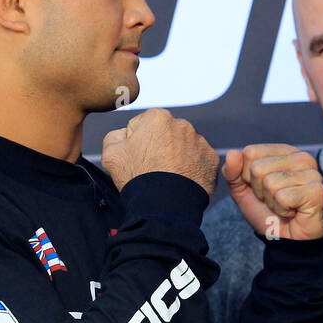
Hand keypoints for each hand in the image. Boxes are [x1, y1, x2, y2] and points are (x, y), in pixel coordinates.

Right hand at [101, 108, 220, 195]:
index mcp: (157, 118)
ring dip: (177, 156)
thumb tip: (124, 134)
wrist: (165, 205)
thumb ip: (115, 136)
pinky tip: (181, 180)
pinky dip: (192, 168)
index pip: (142, 126)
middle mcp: (182, 125)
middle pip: (165, 134)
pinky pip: (199, 160)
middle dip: (159, 147)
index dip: (136, 143)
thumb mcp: (110, 153)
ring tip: (167, 176)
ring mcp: (200, 142)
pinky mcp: (211, 159)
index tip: (138, 157)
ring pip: (183, 146)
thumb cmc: (138, 178)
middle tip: (152, 168)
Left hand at [221, 145, 322, 240]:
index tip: (263, 189)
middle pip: (258, 167)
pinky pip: (283, 198)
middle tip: (275, 200)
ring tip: (285, 207)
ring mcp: (312, 173)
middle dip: (260, 191)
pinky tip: (293, 212)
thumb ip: (232, 172)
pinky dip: (282, 211)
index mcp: (284, 151)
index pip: (250, 152)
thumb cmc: (268, 213)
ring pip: (270, 183)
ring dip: (272, 203)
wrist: (288, 240)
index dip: (248, 176)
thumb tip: (231, 153)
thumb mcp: (243, 191)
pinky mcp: (316, 191)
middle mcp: (301, 157)